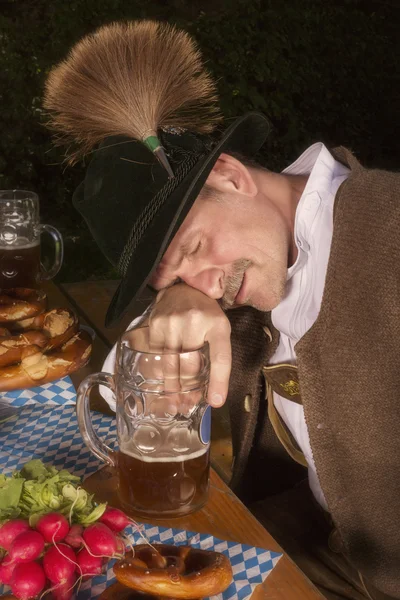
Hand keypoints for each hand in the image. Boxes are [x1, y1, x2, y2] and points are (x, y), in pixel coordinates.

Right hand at [147, 283, 230, 407]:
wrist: (183, 288)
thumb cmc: (205, 315)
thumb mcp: (219, 331)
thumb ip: (217, 356)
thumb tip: (212, 394)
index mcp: (218, 325)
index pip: (221, 356)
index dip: (219, 381)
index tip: (215, 401)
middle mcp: (195, 321)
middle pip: (191, 365)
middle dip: (188, 388)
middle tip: (186, 404)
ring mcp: (173, 321)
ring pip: (171, 363)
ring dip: (172, 384)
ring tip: (174, 400)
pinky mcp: (156, 323)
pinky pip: (156, 355)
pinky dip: (160, 370)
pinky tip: (162, 378)